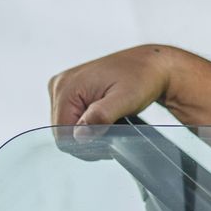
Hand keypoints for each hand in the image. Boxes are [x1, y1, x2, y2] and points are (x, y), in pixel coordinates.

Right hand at [48, 45, 176, 140]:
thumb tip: (80, 135)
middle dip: (87, 137)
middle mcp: (60, 84)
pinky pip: (72, 117)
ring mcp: (63, 86)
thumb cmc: (142, 78)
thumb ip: (101, 116)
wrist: (151, 65)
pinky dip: (88, 122)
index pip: (62, 135)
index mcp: (67, 87)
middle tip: (112, 130)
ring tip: (110, 121)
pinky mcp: (71, 90)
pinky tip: (104, 117)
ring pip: (67, 126)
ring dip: (88, 130)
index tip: (108, 139)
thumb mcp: (125, 98)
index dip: (84, 145)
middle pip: (62, 132)